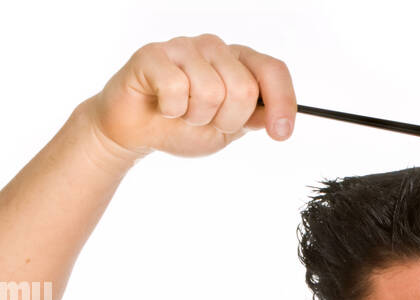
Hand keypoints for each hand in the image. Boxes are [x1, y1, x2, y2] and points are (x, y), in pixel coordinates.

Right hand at [80, 34, 296, 159]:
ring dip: (195, 117)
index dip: (282, 102)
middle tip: (204, 121)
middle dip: (226, 120)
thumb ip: (252, 117)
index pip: (272, 71)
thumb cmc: (182, 126)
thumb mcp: (227, 129)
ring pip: (210, 91)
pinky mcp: (154, 53)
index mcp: (238, 62)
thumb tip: (279, 117)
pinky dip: (170, 109)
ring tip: (182, 113)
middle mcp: (215, 48)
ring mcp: (185, 47)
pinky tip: (162, 105)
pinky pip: (176, 88)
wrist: (137, 132)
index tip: (281, 133)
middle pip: (243, 89)